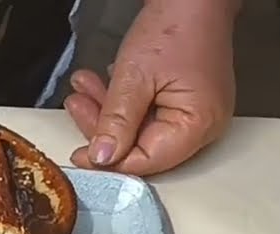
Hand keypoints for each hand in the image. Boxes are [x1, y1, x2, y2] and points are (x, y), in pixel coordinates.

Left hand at [63, 0, 237, 175]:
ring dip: (106, 110)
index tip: (80, 154)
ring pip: (139, 128)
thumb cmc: (174, 27)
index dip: (110, 160)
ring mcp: (194, 113)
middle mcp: (202, 126)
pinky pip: (147, 113)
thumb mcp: (134, 77)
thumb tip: (102, 157)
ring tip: (81, 88)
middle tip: (76, 105)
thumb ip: (116, 121)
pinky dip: (121, 101)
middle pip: (141, 146)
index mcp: (198, 125)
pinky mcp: (183, 101)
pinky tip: (100, 83)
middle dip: (103, 126)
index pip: (147, 161)